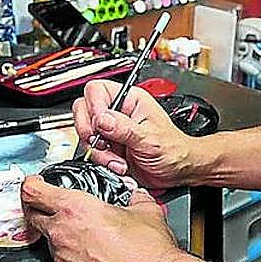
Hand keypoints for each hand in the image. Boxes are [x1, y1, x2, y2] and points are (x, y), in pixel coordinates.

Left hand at [21, 175, 200, 261]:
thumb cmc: (151, 254)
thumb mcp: (144, 209)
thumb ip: (130, 197)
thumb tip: (130, 196)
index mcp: (76, 210)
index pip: (34, 191)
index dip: (32, 184)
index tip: (35, 183)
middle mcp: (63, 235)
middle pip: (33, 216)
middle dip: (40, 209)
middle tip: (52, 206)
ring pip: (50, 242)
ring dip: (61, 236)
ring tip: (86, 238)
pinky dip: (71, 260)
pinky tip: (92, 259)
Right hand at [72, 80, 198, 187]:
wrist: (177, 171)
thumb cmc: (173, 149)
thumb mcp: (150, 138)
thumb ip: (124, 128)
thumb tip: (101, 119)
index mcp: (130, 99)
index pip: (96, 90)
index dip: (94, 107)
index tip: (101, 125)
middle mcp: (117, 111)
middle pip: (83, 110)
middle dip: (91, 131)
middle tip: (104, 143)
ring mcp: (110, 129)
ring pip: (85, 132)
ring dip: (98, 150)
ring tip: (117, 159)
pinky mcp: (107, 146)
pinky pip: (91, 150)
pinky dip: (101, 160)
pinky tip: (117, 164)